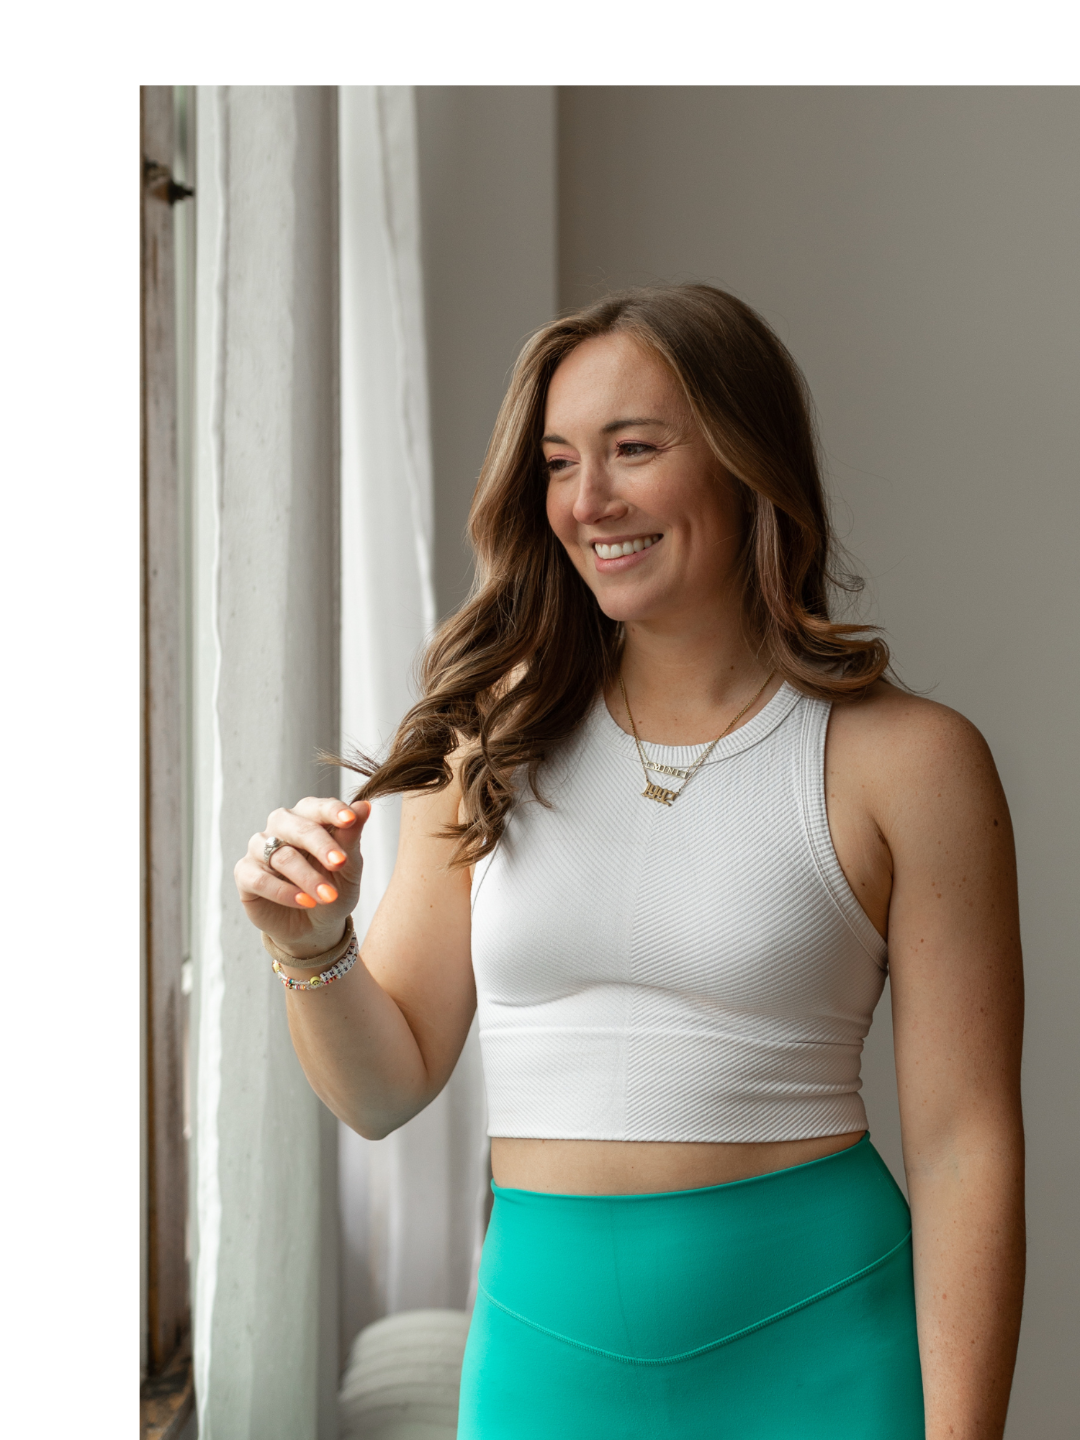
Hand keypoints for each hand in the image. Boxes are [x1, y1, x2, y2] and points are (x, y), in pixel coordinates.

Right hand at [234, 798, 370, 958]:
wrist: (316, 927)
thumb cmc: (334, 888)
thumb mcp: (348, 868)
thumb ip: (351, 837)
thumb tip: (364, 806)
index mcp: (307, 817)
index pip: (317, 806)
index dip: (332, 811)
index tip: (350, 819)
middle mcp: (280, 827)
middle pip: (296, 827)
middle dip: (320, 844)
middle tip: (340, 863)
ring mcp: (259, 849)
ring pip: (280, 855)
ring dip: (307, 877)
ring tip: (328, 896)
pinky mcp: (245, 874)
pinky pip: (260, 879)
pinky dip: (284, 892)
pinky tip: (305, 902)